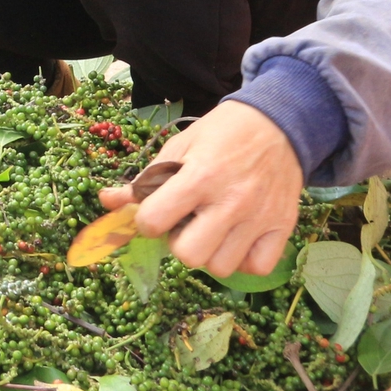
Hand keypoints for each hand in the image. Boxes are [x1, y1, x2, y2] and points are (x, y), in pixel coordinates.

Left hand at [96, 101, 303, 278]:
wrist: (279, 122)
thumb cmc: (222, 133)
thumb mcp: (180, 147)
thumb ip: (145, 179)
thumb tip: (107, 201)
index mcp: (199, 177)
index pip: (153, 222)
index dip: (148, 220)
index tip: (157, 211)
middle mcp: (230, 202)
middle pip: (188, 255)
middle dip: (178, 241)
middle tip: (187, 223)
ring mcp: (259, 218)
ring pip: (220, 267)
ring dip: (210, 252)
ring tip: (213, 229)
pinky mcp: (283, 227)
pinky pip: (256, 268)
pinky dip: (243, 259)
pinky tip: (237, 238)